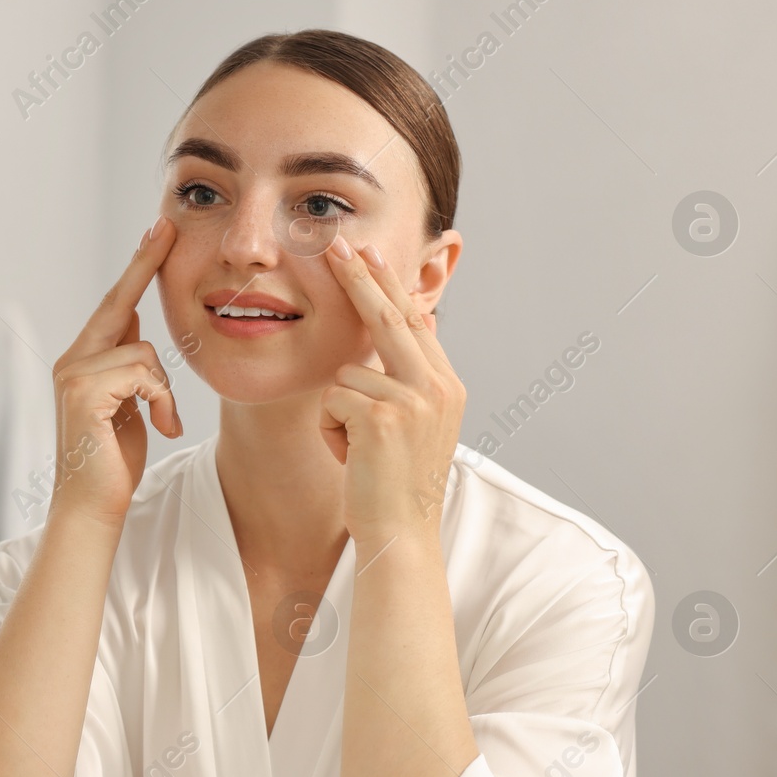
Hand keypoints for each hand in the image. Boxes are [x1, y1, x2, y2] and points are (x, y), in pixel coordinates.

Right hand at [47, 216, 180, 525]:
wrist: (92, 507)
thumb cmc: (113, 462)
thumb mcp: (127, 405)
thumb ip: (126, 365)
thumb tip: (134, 322)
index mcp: (82, 361)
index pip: (114, 305)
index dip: (136, 267)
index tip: (157, 232)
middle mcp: (72, 361)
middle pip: (118, 302)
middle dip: (145, 263)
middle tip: (167, 225)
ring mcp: (74, 374)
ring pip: (143, 350)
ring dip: (165, 390)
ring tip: (163, 422)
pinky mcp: (84, 392)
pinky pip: (143, 373)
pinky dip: (162, 401)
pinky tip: (160, 427)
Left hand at [318, 235, 464, 543]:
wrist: (402, 533)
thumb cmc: (397, 482)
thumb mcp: (414, 423)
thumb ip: (412, 375)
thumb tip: (416, 320)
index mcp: (446, 385)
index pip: (413, 322)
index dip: (388, 285)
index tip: (370, 253)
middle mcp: (437, 387)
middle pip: (389, 318)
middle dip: (360, 279)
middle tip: (336, 243)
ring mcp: (413, 401)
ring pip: (346, 375)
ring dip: (337, 414)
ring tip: (358, 450)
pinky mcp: (382, 418)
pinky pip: (332, 401)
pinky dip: (330, 430)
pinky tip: (351, 458)